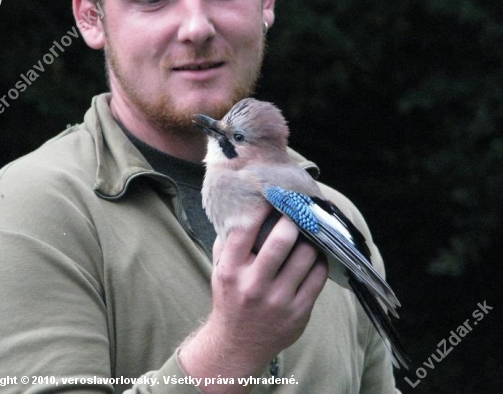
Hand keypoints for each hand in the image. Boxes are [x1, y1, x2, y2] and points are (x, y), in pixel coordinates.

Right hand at [179, 206, 327, 392]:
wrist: (237, 344)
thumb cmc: (230, 298)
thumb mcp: (219, 270)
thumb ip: (227, 241)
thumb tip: (242, 207)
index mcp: (230, 270)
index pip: (246, 230)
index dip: (262, 207)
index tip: (273, 194)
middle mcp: (253, 285)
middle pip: (282, 240)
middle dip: (293, 219)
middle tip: (297, 210)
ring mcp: (278, 300)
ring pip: (306, 256)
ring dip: (311, 239)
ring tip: (310, 231)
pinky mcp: (299, 312)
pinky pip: (318, 277)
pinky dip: (320, 261)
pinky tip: (315, 254)